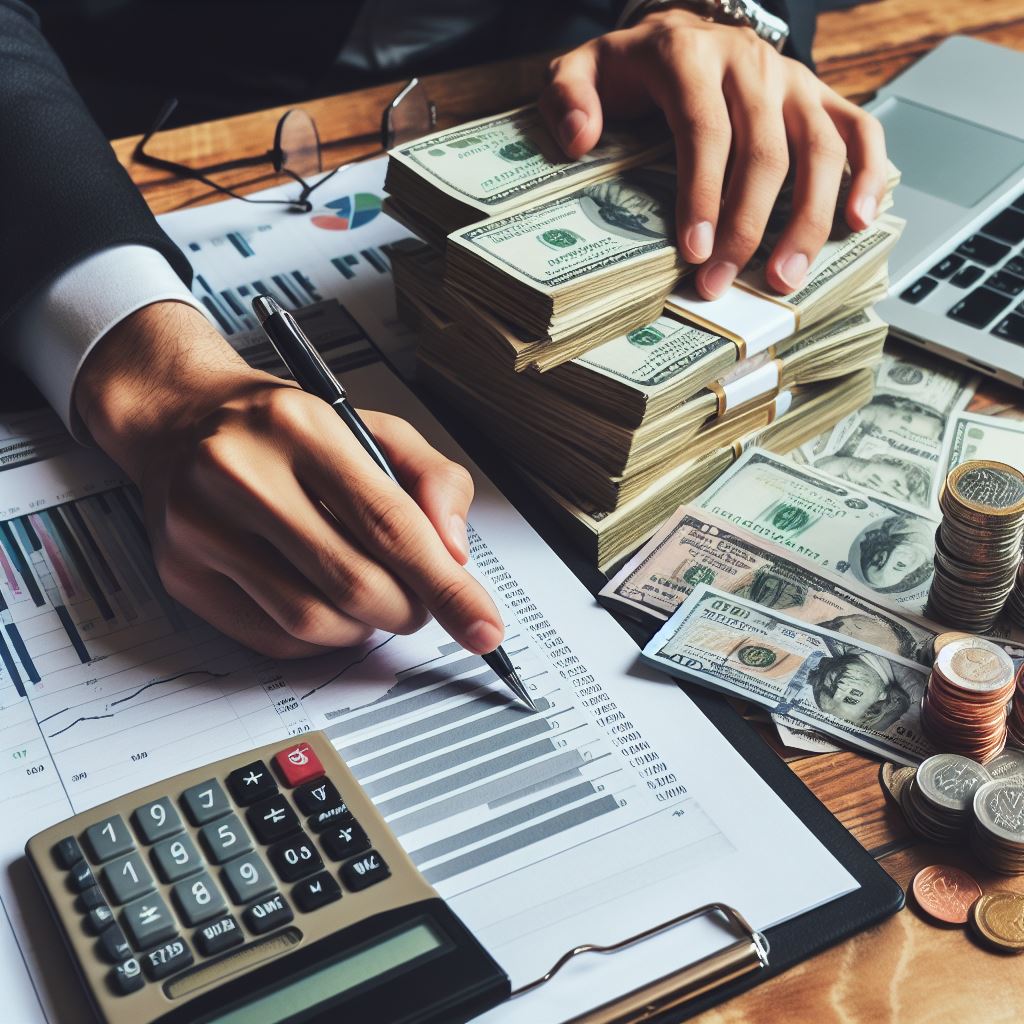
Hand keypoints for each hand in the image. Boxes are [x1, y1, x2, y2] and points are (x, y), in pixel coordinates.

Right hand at [75, 302, 504, 658]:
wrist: (180, 418)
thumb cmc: (287, 427)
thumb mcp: (374, 427)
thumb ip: (434, 481)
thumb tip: (455, 556)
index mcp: (299, 426)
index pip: (389, 524)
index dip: (445, 586)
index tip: (482, 626)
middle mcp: (240, 473)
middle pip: (353, 583)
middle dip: (408, 610)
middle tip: (421, 602)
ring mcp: (199, 528)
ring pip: (311, 621)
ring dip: (365, 628)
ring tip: (374, 599)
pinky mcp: (179, 573)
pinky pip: (271, 639)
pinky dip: (319, 638)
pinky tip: (326, 604)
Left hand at [539, 8, 886, 298]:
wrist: (681, 28)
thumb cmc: (632, 68)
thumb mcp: (583, 69)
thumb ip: (568, 95)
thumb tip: (579, 138)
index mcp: (689, 56)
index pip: (705, 130)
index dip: (703, 194)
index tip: (695, 251)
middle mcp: (749, 63)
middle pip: (764, 151)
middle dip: (747, 226)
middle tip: (724, 282)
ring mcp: (791, 80)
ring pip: (818, 148)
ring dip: (808, 219)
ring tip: (788, 278)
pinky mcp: (819, 95)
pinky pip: (860, 130)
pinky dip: (869, 174)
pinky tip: (859, 222)